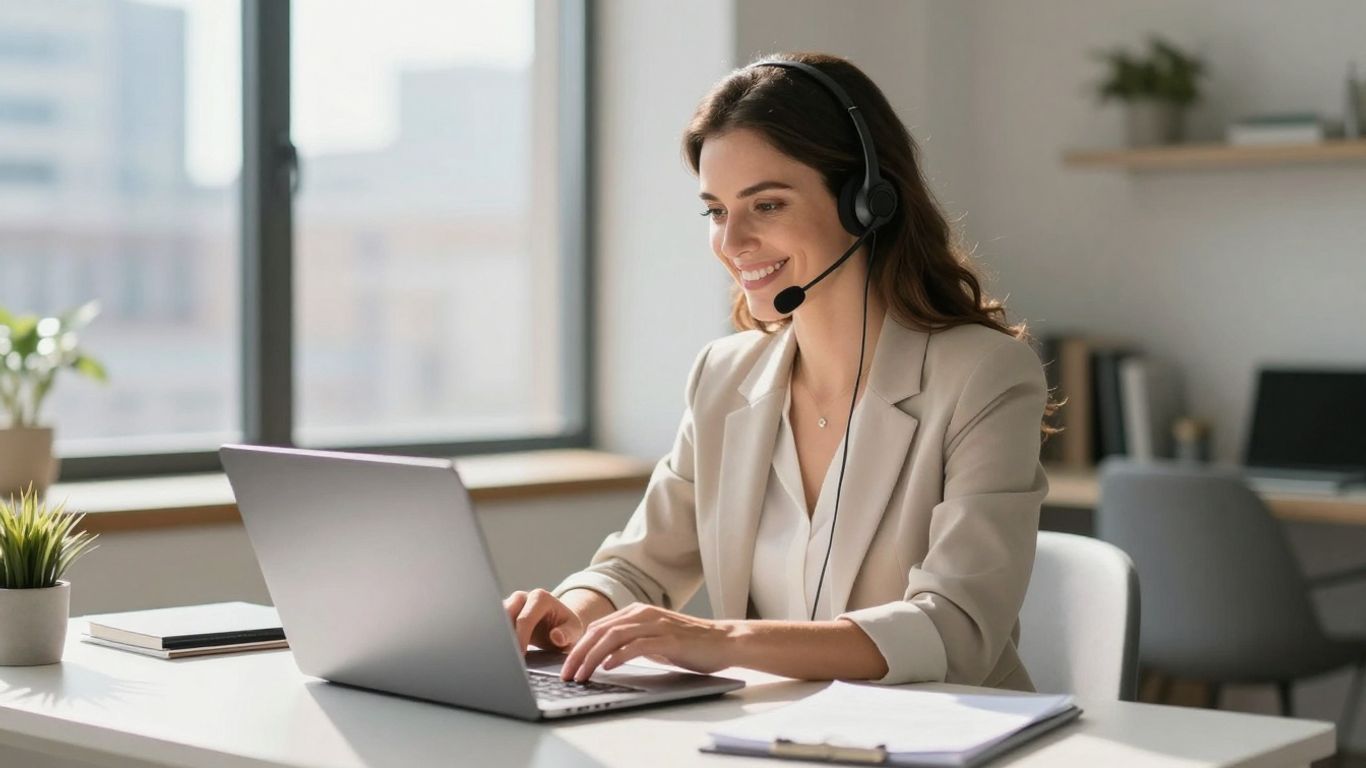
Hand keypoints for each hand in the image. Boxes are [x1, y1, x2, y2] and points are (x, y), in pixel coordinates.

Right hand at [503, 589, 584, 652]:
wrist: (557, 625)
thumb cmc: (565, 628)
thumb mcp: (573, 630)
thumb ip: (567, 633)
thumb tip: (556, 636)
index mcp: (540, 597)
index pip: (525, 619)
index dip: (521, 638)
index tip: (520, 655)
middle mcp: (522, 597)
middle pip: (505, 615)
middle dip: (505, 636)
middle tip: (507, 657)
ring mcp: (510, 603)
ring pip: (495, 618)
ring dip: (497, 636)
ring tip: (501, 655)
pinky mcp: (502, 613)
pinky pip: (493, 623)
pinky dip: (495, 637)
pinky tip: (498, 651)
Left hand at [559, 603, 737, 681]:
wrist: (724, 640)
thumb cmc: (690, 644)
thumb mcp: (654, 640)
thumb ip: (632, 642)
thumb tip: (604, 658)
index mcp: (637, 612)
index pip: (597, 627)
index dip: (577, 647)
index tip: (567, 667)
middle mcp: (643, 614)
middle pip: (599, 631)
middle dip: (578, 654)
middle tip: (566, 674)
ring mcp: (656, 624)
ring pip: (612, 636)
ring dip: (592, 657)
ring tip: (581, 675)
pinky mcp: (668, 638)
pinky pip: (636, 645)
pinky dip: (618, 655)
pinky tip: (607, 667)